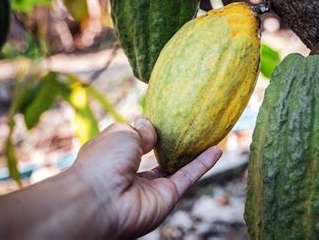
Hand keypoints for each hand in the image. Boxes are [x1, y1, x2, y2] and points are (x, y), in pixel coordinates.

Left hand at [72, 119, 222, 238]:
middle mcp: (131, 173)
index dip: (145, 130)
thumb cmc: (103, 162)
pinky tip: (217, 149)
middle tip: (188, 125)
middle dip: (170, 142)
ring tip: (207, 134)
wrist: (101, 201)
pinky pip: (188, 176)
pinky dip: (203, 163)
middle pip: (156, 155)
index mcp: (113, 156)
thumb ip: (142, 130)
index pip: (132, 141)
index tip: (161, 116)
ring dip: (191, 152)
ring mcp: (150, 187)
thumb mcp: (122, 134)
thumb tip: (152, 128)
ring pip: (175, 166)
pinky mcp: (167, 196)